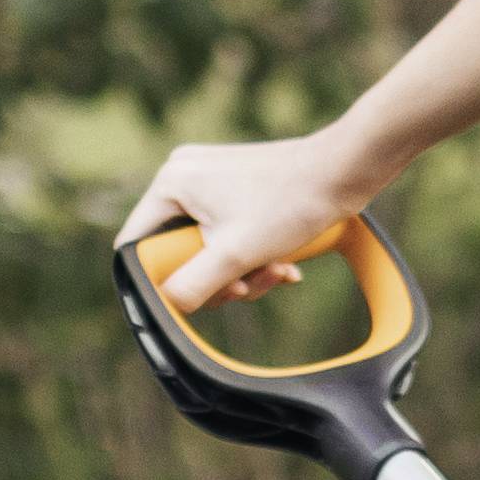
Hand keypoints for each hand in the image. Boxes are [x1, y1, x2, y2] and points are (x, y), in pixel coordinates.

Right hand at [115, 130, 376, 311]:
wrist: (340, 175)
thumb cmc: (289, 206)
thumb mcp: (234, 256)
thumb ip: (194, 284)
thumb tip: (167, 305)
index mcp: (170, 183)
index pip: (139, 243)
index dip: (160, 277)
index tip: (192, 296)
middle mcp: (184, 177)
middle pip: (180, 251)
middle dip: (219, 279)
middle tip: (248, 285)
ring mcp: (211, 182)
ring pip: (211, 250)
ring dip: (245, 272)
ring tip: (278, 271)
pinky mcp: (237, 190)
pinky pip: (232, 238)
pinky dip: (256, 257)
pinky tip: (285, 264)